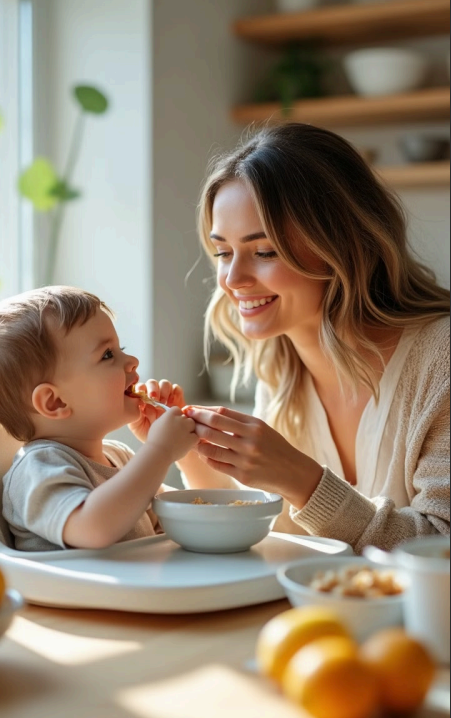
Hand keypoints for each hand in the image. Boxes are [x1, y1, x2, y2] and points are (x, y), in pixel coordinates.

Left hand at [128, 380, 186, 442]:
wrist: (165, 442)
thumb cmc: (149, 434)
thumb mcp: (136, 425)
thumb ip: (133, 413)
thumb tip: (136, 403)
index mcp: (141, 399)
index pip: (139, 387)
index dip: (140, 389)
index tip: (143, 398)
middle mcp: (153, 395)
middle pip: (152, 383)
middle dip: (153, 389)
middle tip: (154, 399)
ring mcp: (165, 395)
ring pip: (164, 383)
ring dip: (164, 390)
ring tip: (164, 402)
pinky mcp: (177, 398)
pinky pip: (176, 389)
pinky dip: (175, 393)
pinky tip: (173, 402)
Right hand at [148, 407, 198, 462]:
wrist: (158, 452)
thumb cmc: (154, 440)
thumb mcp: (157, 424)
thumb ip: (165, 419)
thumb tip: (170, 419)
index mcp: (170, 414)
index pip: (177, 410)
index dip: (176, 416)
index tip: (173, 422)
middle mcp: (180, 419)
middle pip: (186, 417)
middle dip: (184, 423)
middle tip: (178, 432)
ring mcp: (187, 428)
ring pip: (193, 425)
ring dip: (189, 430)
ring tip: (181, 438)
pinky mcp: (192, 438)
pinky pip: (196, 437)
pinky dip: (192, 440)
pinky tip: (185, 444)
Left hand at [185, 406, 322, 508]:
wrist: (293, 472)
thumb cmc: (274, 447)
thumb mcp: (261, 429)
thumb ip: (238, 421)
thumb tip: (210, 413)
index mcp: (254, 425)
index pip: (221, 413)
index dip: (202, 410)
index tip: (190, 409)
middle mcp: (250, 441)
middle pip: (213, 427)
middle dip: (195, 422)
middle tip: (184, 421)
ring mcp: (245, 459)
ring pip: (211, 447)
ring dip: (197, 442)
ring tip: (191, 438)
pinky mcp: (242, 475)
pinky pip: (217, 464)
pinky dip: (206, 457)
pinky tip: (202, 453)